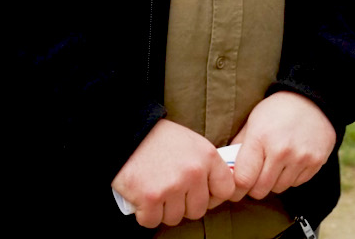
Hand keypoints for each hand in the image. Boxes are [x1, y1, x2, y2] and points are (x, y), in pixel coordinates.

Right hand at [111, 118, 236, 227]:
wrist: (127, 133)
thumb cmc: (158, 139)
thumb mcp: (192, 144)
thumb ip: (205, 165)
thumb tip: (215, 191)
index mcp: (208, 157)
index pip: (226, 190)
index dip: (213, 196)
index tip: (200, 194)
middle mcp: (194, 172)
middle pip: (198, 210)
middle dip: (184, 206)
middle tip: (170, 193)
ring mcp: (173, 186)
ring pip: (175, 218)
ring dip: (163, 211)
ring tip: (155, 192)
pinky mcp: (150, 198)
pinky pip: (152, 221)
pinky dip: (145, 214)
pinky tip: (142, 199)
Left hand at [228, 91, 335, 199]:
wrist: (313, 100)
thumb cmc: (277, 111)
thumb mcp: (252, 122)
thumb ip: (239, 147)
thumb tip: (227, 171)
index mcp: (260, 139)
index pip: (243, 180)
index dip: (236, 189)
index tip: (236, 189)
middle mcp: (281, 150)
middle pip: (260, 190)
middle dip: (254, 187)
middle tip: (256, 176)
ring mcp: (300, 157)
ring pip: (278, 189)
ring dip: (274, 182)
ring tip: (275, 164)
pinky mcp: (315, 162)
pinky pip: (296, 183)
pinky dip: (291, 177)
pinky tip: (291, 161)